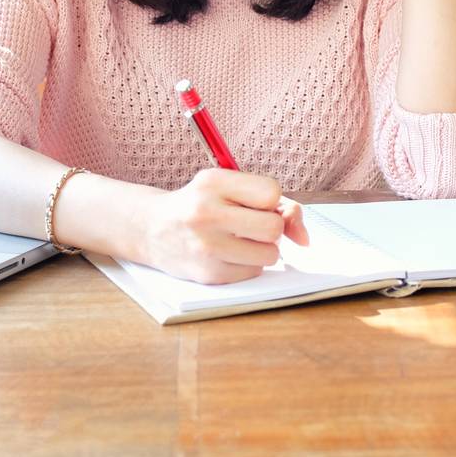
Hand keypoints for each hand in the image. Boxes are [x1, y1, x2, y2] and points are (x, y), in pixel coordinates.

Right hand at [138, 169, 310, 284]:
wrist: (151, 229)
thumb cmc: (198, 205)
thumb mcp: (227, 187)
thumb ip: (274, 202)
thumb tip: (304, 237)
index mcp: (212, 182)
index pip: (271, 192)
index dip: (271, 200)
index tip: (255, 203)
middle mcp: (206, 213)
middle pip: (274, 227)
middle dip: (271, 227)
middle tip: (251, 225)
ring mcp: (206, 247)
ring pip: (270, 254)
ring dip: (262, 249)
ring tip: (239, 240)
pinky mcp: (208, 274)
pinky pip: (254, 272)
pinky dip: (248, 265)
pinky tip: (227, 254)